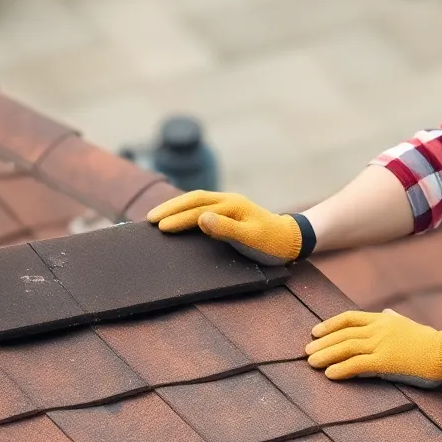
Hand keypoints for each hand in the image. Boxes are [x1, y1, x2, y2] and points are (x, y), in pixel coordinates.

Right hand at [146, 190, 312, 265]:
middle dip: (170, 208)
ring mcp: (229, 204)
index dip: (177, 218)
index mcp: (232, 206)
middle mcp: (228, 201)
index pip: (198, 210)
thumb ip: (226, 228)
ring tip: (156, 216)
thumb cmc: (272, 242)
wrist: (291, 239)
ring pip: (197, 200)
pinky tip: (177, 216)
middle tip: (149, 219)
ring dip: (176, 206)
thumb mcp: (251, 238)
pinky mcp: (229, 210)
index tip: (158, 226)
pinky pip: (202, 205)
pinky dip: (186, 209)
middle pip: (194, 199)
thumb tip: (200, 218)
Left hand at [305, 308, 441, 387]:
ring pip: (346, 347)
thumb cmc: (429, 341)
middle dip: (323, 342)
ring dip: (326, 355)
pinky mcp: (385, 361)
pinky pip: (357, 364)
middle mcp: (379, 328)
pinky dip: (341, 368)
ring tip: (311, 363)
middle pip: (343, 333)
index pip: (349, 318)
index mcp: (383, 319)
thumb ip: (394, 319)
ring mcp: (381, 344)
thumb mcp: (409, 324)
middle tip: (306, 351)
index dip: (330, 324)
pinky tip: (330, 373)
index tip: (315, 332)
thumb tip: (385, 313)